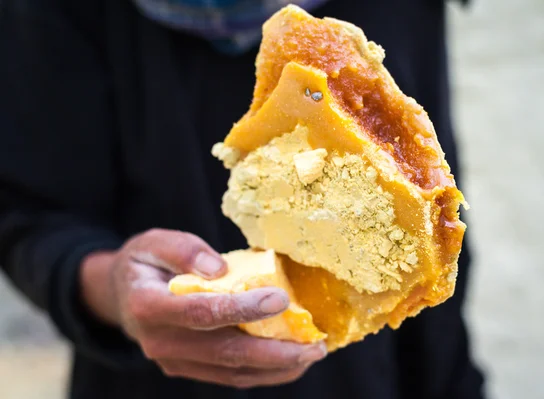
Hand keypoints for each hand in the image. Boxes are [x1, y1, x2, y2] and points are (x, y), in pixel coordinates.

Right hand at [80, 228, 326, 387]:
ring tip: (312, 354)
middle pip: (223, 352)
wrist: (121, 295)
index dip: (242, 309)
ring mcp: (173, 361)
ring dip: (276, 368)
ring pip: (231, 372)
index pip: (201, 312)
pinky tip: (291, 363)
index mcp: (149, 306)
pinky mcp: (188, 368)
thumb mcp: (154, 241)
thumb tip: (220, 269)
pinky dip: (264, 373)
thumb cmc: (144, 263)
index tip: (280, 300)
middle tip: (312, 343)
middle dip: (273, 351)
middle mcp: (159, 342)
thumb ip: (184, 250)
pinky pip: (229, 377)